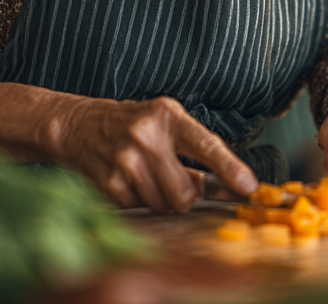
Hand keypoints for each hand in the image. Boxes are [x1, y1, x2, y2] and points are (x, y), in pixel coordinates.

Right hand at [48, 96, 257, 213]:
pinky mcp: (108, 183)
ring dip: (160, 200)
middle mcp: (147, 136)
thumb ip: (194, 150)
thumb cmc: (133, 124)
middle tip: (176, 183)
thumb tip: (223, 187)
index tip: (249, 188)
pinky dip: (138, 201)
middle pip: (185, 192)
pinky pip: (139, 209)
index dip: (231, 168)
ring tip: (147, 176)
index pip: (207, 144)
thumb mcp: (166, 123)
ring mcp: (126, 161)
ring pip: (163, 206)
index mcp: (169, 117)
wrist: (78, 125)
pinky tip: (128, 181)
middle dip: (186, 197)